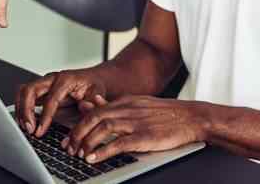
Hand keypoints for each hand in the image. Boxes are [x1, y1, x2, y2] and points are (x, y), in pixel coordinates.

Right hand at [15, 68, 108, 137]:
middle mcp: (53, 78)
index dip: (44, 116)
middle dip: (26, 110)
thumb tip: (82, 117)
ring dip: (21, 110)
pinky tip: (25, 122)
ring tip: (25, 127)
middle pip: (30, 90)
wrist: (94, 79)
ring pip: (24, 91)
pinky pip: (25, 96)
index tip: (39, 131)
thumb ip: (90, 105)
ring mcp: (45, 83)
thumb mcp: (97, 95)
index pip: (51, 99)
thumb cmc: (95, 86)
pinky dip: (21, 109)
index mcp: (66, 79)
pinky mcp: (41, 90)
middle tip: (29, 129)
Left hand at [62, 96, 205, 163]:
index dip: (78, 124)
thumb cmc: (165, 113)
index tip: (69, 137)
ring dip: (87, 142)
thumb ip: (115, 105)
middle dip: (78, 133)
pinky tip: (94, 158)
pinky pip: (119, 142)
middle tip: (69, 148)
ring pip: (103, 128)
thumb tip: (92, 102)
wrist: (191, 117)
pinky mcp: (145, 136)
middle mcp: (129, 109)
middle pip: (94, 117)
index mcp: (126, 101)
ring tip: (79, 155)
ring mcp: (137, 122)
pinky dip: (103, 151)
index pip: (95, 109)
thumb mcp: (138, 104)